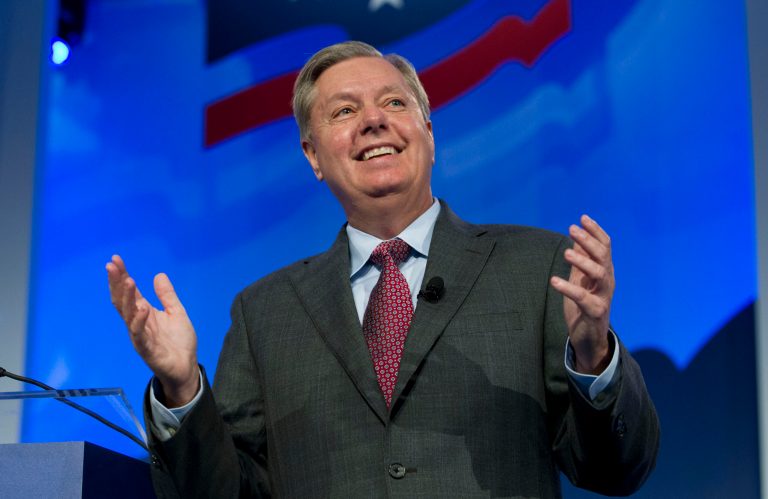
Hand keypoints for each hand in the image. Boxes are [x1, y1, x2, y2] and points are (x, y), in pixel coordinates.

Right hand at [106, 255, 198, 405]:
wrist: (186, 367)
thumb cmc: (178, 342)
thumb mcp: (176, 313)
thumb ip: (167, 296)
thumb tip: (159, 275)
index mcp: (143, 313)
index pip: (129, 292)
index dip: (121, 276)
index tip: (115, 259)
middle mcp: (137, 323)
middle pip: (122, 300)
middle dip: (117, 283)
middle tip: (112, 266)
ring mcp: (140, 336)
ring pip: (128, 315)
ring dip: (127, 298)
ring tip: (129, 281)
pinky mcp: (147, 349)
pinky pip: (139, 334)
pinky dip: (139, 321)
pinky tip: (142, 308)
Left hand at [550, 215, 614, 373]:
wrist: (590, 338)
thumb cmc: (584, 307)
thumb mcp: (581, 281)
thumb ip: (581, 262)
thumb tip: (576, 241)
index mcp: (604, 271)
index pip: (605, 246)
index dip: (595, 231)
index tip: (582, 218)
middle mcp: (607, 281)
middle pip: (603, 256)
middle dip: (588, 241)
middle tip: (572, 229)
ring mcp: (603, 296)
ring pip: (600, 274)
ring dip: (583, 262)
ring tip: (566, 253)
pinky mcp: (595, 312)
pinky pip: (584, 298)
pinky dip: (568, 289)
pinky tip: (554, 281)